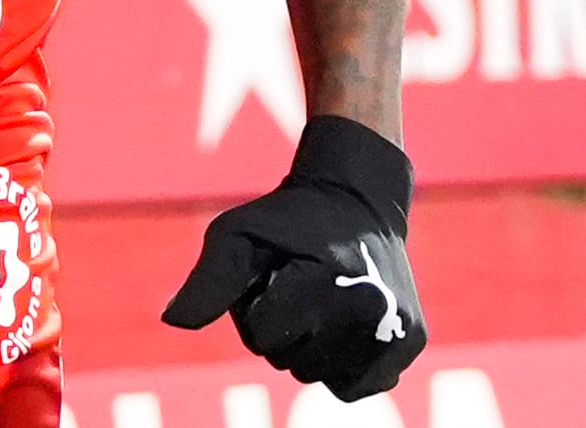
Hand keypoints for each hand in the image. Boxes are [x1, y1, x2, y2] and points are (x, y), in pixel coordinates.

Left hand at [165, 117, 425, 399]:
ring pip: (320, 376)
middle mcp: (369, 311)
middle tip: (298, 284)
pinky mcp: (411, 344)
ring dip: (309, 348)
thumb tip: (173, 322)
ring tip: (320, 300)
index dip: (255, 307)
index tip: (273, 273)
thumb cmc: (289, 219)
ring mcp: (396, 331)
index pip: (262, 338)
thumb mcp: (237, 234)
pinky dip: (341, 365)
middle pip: (290, 361)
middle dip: (280, 329)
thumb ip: (208, 282)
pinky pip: (355, 386)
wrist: (359, 199)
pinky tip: (342, 325)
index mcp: (326, 282)